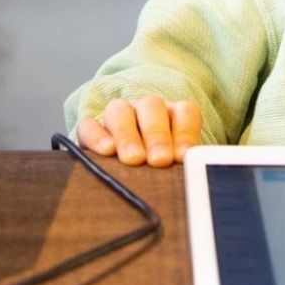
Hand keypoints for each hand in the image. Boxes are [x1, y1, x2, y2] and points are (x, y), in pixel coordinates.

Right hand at [76, 96, 201, 166]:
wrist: (118, 177)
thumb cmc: (155, 173)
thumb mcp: (172, 168)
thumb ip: (183, 167)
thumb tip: (196, 175)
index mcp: (172, 115)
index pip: (184, 112)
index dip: (185, 132)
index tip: (182, 157)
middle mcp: (144, 110)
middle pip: (152, 108)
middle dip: (157, 135)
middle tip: (160, 160)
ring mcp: (116, 116)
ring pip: (120, 111)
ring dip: (128, 135)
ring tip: (134, 160)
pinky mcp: (89, 130)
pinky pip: (89, 125)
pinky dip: (97, 136)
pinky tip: (106, 152)